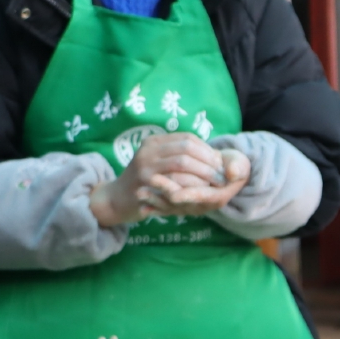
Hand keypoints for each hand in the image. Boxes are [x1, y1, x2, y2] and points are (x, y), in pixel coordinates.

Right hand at [90, 134, 247, 225]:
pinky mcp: (145, 183)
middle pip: (187, 148)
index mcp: (155, 141)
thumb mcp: (159, 164)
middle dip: (209, 162)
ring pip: (183, 162)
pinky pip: (174, 181)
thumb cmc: (144, 183)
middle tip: (223, 176)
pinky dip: (192, 186)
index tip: (221, 163)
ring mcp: (145, 165)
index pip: (188, 138)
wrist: (116, 200)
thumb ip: (180, 158)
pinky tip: (201, 193)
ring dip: (204, 174)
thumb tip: (215, 157)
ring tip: (217, 185)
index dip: (208, 150)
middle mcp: (149, 149)